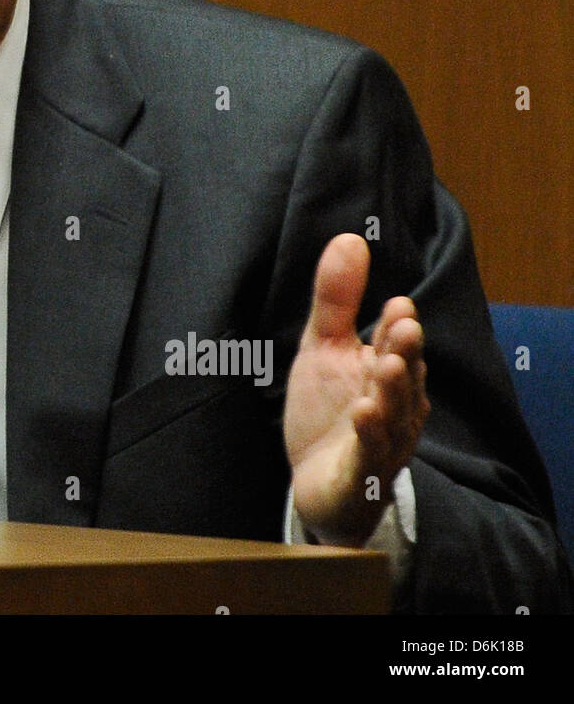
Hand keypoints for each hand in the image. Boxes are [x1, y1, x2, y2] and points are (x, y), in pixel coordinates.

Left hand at [284, 233, 429, 545]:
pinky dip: (369, 435)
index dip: (395, 327)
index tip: (398, 304)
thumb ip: (336, 299)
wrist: (317, 483)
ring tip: (386, 365)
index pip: (394, 345)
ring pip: (393, 415)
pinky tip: (363, 413)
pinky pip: (369, 454)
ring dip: (392, 391)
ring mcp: (383, 441)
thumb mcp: (322, 348)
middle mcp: (395, 405)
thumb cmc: (328, 410)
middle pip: (403, 376)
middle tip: (403, 326)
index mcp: (386, 371)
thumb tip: (350, 237)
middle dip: (404, 352)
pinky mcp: (362, 474)